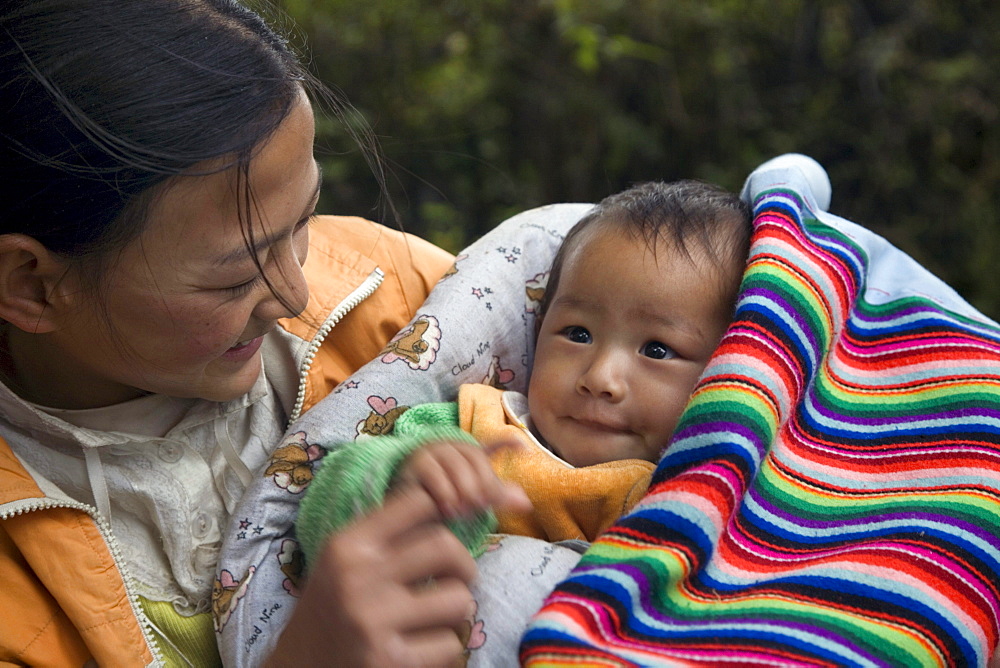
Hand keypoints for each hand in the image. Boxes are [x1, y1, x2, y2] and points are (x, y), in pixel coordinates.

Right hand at [267, 486, 478, 666]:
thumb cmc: (330, 609)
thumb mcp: (342, 561)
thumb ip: (385, 535)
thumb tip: (449, 506)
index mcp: (347, 545)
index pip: (418, 502)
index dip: (444, 514)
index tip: (446, 534)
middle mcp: (358, 578)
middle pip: (446, 547)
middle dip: (464, 566)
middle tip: (459, 580)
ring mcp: (373, 621)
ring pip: (458, 599)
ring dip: (457, 611)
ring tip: (440, 617)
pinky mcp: (389, 662)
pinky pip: (450, 645)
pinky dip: (444, 648)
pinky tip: (423, 648)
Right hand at [397, 439, 530, 518]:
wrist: (402, 507)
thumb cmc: (441, 501)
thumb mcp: (471, 500)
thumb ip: (496, 498)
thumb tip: (526, 503)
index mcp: (469, 454)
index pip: (491, 444)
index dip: (507, 444)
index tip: (524, 448)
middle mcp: (452, 447)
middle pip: (475, 458)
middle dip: (482, 484)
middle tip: (481, 506)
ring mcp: (434, 452)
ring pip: (456, 465)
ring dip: (463, 489)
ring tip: (464, 512)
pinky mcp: (416, 463)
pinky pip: (434, 474)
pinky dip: (444, 492)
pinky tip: (448, 509)